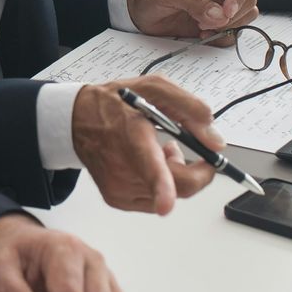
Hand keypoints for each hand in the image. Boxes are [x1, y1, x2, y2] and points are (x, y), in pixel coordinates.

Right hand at [71, 75, 219, 213]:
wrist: (77, 120)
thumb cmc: (115, 103)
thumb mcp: (154, 88)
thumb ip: (190, 109)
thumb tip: (215, 141)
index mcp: (133, 138)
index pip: (149, 168)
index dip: (161, 189)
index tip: (166, 204)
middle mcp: (123, 168)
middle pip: (176, 190)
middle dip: (197, 172)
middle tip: (191, 151)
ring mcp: (119, 188)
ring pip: (172, 196)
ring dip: (177, 175)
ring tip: (161, 150)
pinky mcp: (118, 200)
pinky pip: (156, 200)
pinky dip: (162, 184)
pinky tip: (149, 163)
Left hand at [125, 0, 258, 37]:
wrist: (139, 15)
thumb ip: (193, 2)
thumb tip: (219, 15)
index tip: (226, 12)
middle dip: (234, 14)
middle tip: (210, 22)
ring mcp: (220, 9)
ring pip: (246, 17)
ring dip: (230, 27)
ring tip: (203, 27)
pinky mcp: (216, 26)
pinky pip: (233, 34)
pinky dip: (223, 38)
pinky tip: (203, 34)